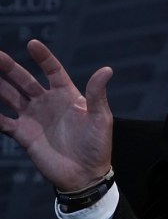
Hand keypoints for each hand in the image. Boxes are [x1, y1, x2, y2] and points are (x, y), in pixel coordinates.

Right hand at [0, 40, 112, 191]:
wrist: (85, 174)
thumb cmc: (97, 145)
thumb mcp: (100, 117)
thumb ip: (97, 93)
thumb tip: (106, 69)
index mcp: (67, 95)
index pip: (52, 71)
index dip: (43, 58)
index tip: (33, 44)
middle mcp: (47, 103)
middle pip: (24, 80)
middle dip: (9, 67)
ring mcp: (33, 118)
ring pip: (10, 96)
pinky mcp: (23, 135)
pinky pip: (3, 121)